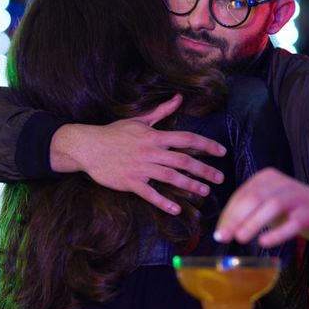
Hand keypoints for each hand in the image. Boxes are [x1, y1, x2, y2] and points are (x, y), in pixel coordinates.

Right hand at [50, 94, 226, 213]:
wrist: (87, 146)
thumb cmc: (114, 133)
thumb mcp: (138, 120)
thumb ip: (161, 112)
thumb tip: (179, 98)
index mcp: (153, 135)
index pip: (186, 138)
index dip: (206, 144)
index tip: (221, 151)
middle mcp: (150, 151)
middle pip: (183, 160)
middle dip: (204, 169)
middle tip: (220, 178)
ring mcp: (140, 167)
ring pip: (170, 177)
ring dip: (190, 185)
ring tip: (205, 191)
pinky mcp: (129, 182)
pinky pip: (149, 194)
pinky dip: (163, 202)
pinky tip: (176, 209)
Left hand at [214, 168, 308, 247]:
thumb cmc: (286, 207)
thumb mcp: (263, 205)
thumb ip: (243, 213)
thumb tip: (221, 231)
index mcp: (266, 178)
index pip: (243, 194)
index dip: (229, 214)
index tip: (219, 233)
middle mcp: (281, 183)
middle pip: (255, 197)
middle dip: (237, 218)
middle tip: (224, 236)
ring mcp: (297, 196)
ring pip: (273, 205)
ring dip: (254, 222)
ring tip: (241, 238)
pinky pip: (293, 222)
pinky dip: (277, 233)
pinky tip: (264, 242)